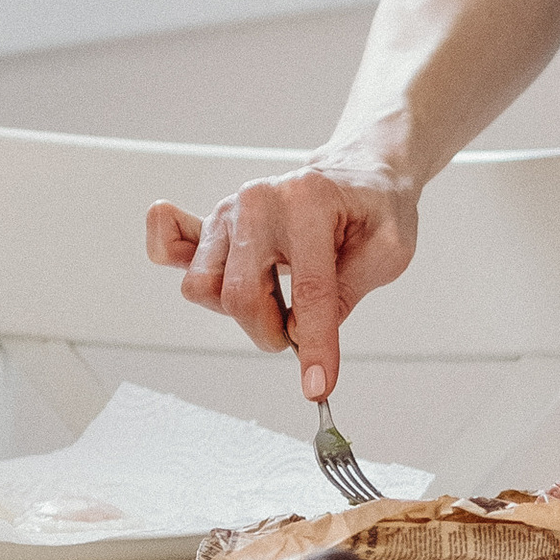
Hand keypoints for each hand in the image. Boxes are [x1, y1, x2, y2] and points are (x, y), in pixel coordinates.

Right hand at [143, 157, 418, 397]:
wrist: (356, 173)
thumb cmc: (373, 208)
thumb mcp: (389, 250)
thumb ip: (346, 293)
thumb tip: (302, 337)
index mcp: (309, 201)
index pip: (308, 290)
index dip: (315, 346)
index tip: (319, 386)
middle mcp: (259, 202)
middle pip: (241, 295)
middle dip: (272, 332)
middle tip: (300, 330)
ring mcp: (228, 212)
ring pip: (206, 288)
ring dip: (241, 312)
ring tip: (275, 300)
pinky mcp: (211, 224)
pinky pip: (170, 247)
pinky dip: (173, 261)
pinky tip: (201, 276)